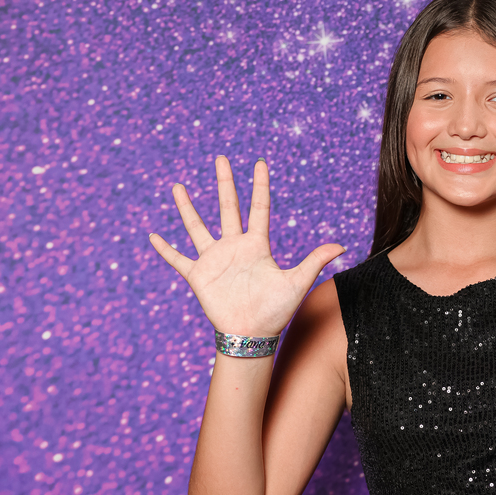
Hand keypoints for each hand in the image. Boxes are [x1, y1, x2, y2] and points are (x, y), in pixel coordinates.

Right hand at [148, 156, 344, 337]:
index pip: (259, 208)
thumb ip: (315, 260)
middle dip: (225, 183)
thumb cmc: (276, 311)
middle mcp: (234, 246)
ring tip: (178, 187)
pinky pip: (178, 259)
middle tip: (221, 159)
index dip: (260, 186)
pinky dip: (165, 249)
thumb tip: (343, 245)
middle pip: (228, 207)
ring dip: (187, 208)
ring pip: (197, 227)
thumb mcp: (297, 282)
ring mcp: (215, 259)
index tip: (259, 163)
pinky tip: (152, 235)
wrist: (252, 335)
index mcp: (257, 244)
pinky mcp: (198, 276)